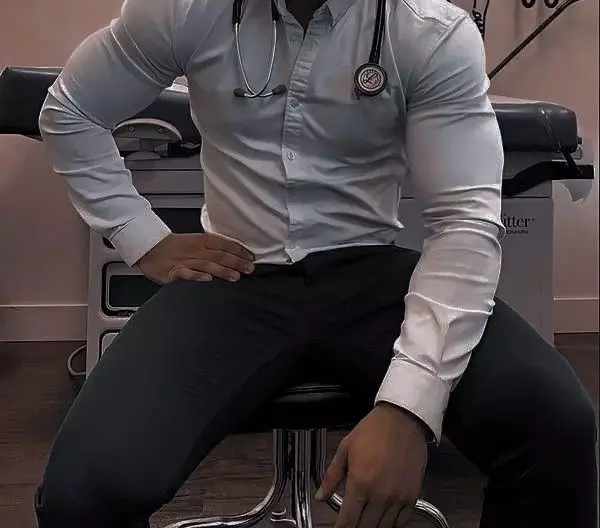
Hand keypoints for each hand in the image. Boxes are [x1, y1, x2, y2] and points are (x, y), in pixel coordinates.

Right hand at [137, 233, 254, 283]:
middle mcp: (197, 250)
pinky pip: (186, 273)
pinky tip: (207, 279)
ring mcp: (186, 260)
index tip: (252, 257)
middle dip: (236, 262)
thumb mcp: (196, 243)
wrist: (150, 248)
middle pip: (219, 255)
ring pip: (207, 264)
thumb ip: (213, 249)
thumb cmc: (176, 247)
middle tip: (250, 269)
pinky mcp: (174, 271)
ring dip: (222, 270)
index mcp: (202, 241)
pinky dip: (197, 275)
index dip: (239, 251)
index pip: (224, 244)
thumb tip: (235, 256)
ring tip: (235, 277)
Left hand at [316, 403, 427, 527]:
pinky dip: (391, 524)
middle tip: (351, 522)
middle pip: (365, 527)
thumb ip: (332, 475)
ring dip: (373, 526)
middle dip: (355, 527)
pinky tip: (384, 518)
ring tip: (366, 519)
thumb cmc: (375, 429)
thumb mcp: (345, 448)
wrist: (402, 419)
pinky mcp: (412, 495)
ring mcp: (397, 497)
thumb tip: (321, 494)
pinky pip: (401, 521)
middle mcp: (379, 494)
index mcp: (360, 483)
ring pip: (383, 527)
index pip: (347, 521)